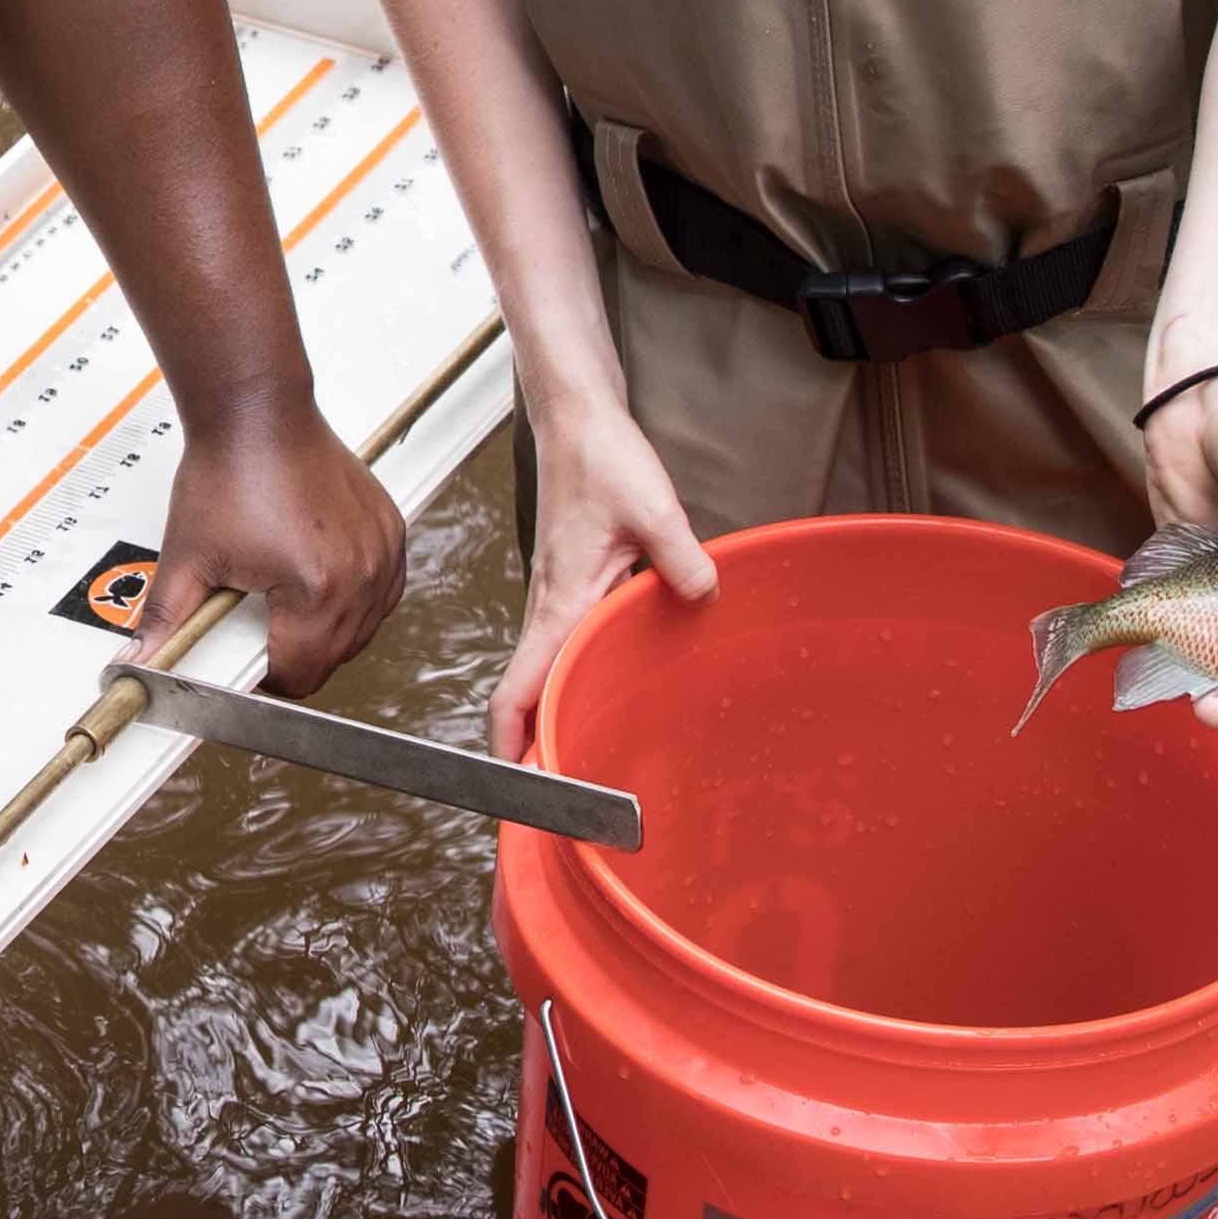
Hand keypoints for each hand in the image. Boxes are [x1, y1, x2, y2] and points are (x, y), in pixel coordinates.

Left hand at [132, 397, 407, 697]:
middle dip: (296, 656)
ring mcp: (381, 552)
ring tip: (288, 606)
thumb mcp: (189, 557)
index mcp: (316, 590)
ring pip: (364, 629)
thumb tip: (143, 659)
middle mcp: (360, 575)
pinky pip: (384, 591)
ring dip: (329, 632)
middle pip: (335, 657)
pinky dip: (357, 600)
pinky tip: (326, 589)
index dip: (267, 677)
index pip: (302, 674)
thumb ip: (166, 620)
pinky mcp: (390, 531)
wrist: (258, 412)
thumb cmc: (230, 471)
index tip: (248, 662)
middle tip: (261, 632)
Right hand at [491, 392, 711, 756]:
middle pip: (523, 693)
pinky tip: (601, 687)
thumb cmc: (602, 461)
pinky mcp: (568, 584)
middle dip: (529, 747)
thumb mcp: (653, 508)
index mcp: (560, 603)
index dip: (513, 745)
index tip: (525, 792)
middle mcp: (548, 608)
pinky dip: (565, 678)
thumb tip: (705, 596)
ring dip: (548, 713)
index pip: (517, 688)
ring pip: (539, 671)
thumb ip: (681, 558)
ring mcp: (554, 598)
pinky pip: (558, 646)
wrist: (578, 422)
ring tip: (580, 754)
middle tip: (563, 796)